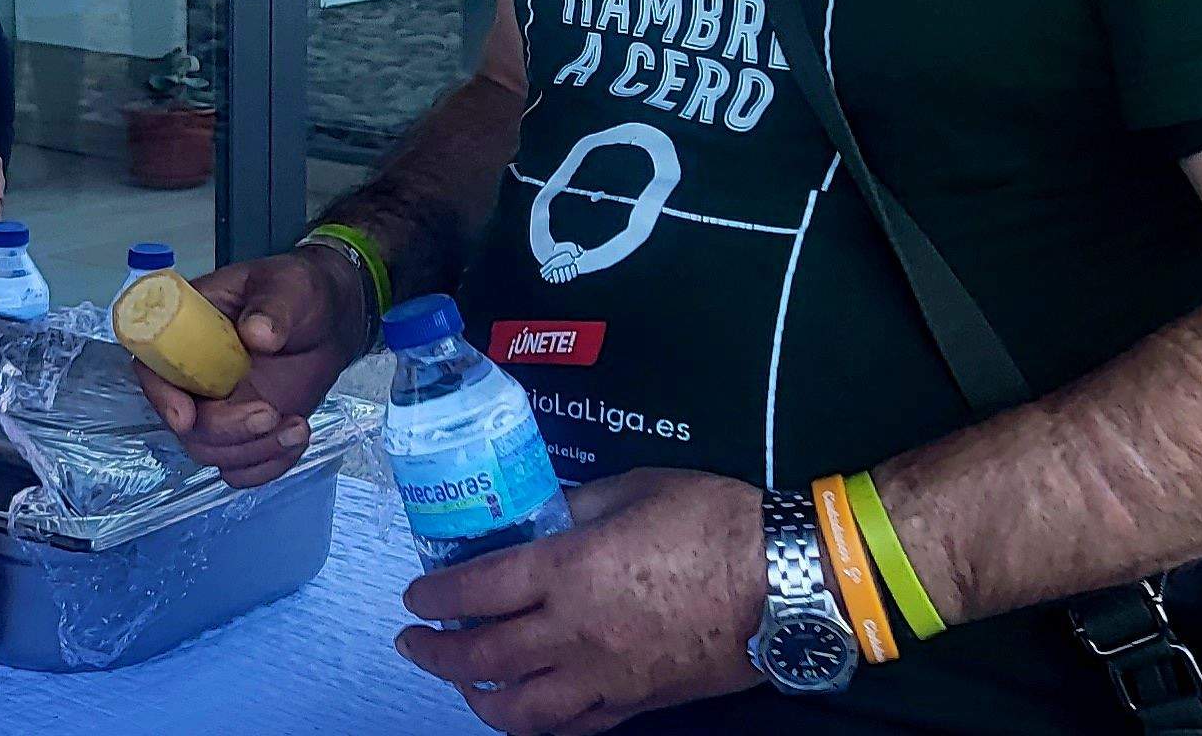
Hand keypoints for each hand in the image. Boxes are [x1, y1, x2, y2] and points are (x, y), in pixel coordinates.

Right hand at [132, 245, 373, 486]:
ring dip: (254, 450)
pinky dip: (269, 465)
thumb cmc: (297, 293)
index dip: (161, 397)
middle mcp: (194, 378)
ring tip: (297, 426)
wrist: (329, 321)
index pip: (153, 368)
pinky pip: (243, 468)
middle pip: (186, 425)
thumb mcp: (288, 286)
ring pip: (214, 453)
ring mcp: (220, 409)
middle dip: (226, 430)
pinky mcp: (246, 432)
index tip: (187, 417)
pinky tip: (297, 436)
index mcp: (187, 332)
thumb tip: (258, 333)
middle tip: (271, 412)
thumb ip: (272, 307)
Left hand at [393, 468, 767, 735]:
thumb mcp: (636, 489)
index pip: (477, 590)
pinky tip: (530, 707)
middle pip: (482, 657)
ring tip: (463, 684)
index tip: (415, 595)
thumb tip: (545, 515)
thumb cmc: (717, 523)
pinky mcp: (638, 702)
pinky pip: (573, 725)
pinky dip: (540, 721)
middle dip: (435, 652)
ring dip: (478, 699)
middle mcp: (575, 631)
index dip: (435, 594)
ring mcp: (606, 676)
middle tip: (413, 642)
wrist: (788, 581)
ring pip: (520, 710)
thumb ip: (578, 506)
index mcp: (569, 570)